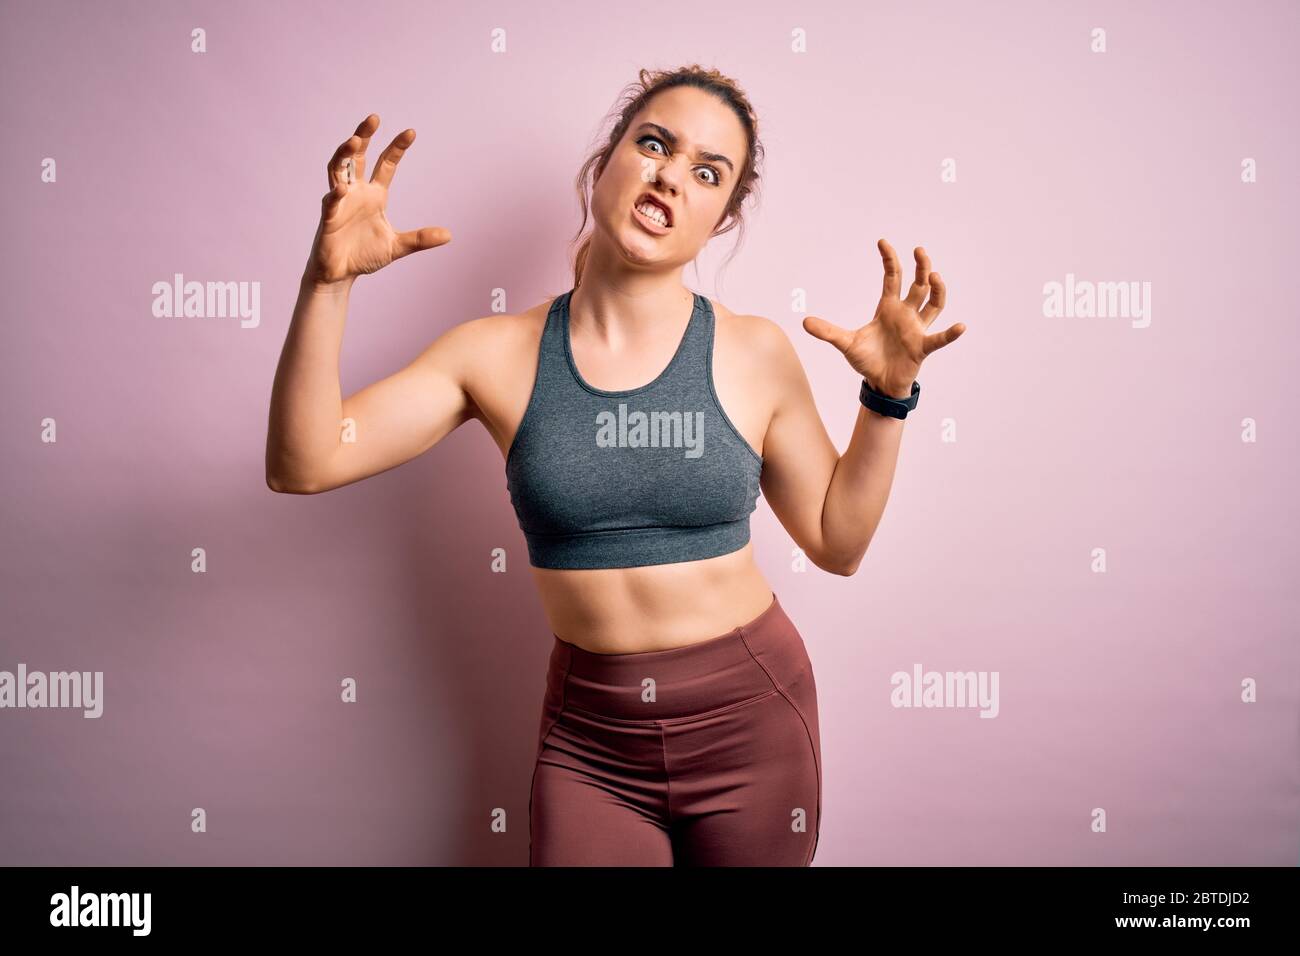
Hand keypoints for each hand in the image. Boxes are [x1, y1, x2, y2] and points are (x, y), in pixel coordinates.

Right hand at [303, 114, 451, 285]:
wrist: (341, 274)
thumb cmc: (365, 255)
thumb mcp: (398, 246)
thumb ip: (420, 239)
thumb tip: (449, 235)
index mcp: (374, 195)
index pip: (386, 164)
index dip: (397, 148)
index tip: (411, 132)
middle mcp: (356, 192)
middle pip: (358, 157)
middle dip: (364, 136)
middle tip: (374, 118)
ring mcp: (340, 202)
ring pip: (338, 169)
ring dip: (344, 154)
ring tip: (354, 140)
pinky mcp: (328, 218)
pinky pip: (330, 202)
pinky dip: (335, 195)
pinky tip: (342, 189)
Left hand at [803, 239, 964, 397]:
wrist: (879, 384)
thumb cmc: (867, 360)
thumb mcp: (845, 343)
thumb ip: (828, 332)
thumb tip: (804, 322)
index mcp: (888, 308)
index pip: (892, 277)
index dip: (890, 259)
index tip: (883, 242)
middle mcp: (906, 314)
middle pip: (918, 285)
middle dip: (920, 267)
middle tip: (919, 250)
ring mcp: (917, 329)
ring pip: (933, 304)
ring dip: (936, 290)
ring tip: (934, 275)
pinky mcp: (922, 347)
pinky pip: (939, 338)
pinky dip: (950, 333)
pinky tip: (960, 326)